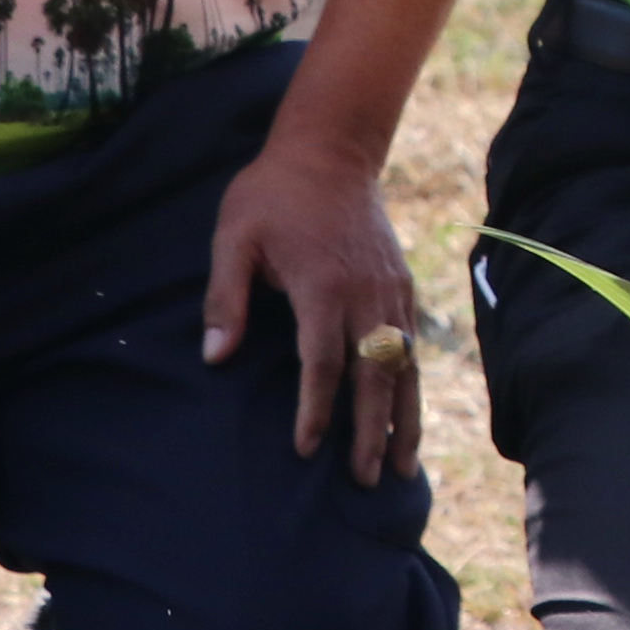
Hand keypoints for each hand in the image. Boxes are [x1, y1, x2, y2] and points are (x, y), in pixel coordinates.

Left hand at [205, 131, 422, 482]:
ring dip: (404, 419)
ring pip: (405, 366)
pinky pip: (413, 345)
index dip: (315, 410)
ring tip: (400, 468)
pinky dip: (413, 385)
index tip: (304, 450)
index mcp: (324, 286)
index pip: (323, 363)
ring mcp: (390, 290)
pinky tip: (408, 415)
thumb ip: (226, 297)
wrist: (332, 148)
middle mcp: (366, 294)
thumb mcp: (234, 236)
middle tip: (363, 481)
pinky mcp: (402, 284)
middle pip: (375, 377)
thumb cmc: (273, 193)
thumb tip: (216, 356)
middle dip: (371, 433)